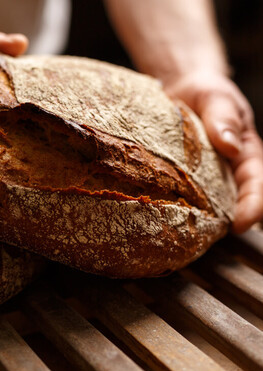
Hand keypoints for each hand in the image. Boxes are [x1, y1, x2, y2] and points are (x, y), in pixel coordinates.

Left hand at [165, 72, 262, 232]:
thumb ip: (223, 117)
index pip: (256, 184)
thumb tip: (230, 146)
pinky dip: (175, 206)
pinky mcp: (183, 176)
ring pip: (208, 204)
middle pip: (234, 202)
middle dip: (228, 222)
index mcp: (245, 153)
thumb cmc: (206, 92)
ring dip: (202, 220)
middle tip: (212, 238)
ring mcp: (205, 176)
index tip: (243, 223)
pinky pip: (181, 194)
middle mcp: (227, 170)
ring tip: (185, 237)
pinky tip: (159, 217)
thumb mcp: (217, 96)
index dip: (253, 206)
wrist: (182, 89)